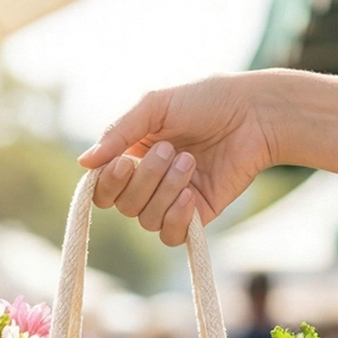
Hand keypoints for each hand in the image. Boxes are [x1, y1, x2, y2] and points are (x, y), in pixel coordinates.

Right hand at [78, 73, 277, 244]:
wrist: (253, 115)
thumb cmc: (206, 101)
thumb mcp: (155, 106)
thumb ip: (118, 133)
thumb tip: (83, 164)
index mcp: (133, 154)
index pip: (103, 188)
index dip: (108, 183)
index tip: (123, 162)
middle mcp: (148, 182)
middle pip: (124, 205)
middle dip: (145, 178)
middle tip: (171, 149)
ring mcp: (172, 201)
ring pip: (146, 219)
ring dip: (165, 190)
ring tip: (190, 161)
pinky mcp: (196, 216)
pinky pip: (170, 235)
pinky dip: (176, 218)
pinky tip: (190, 196)